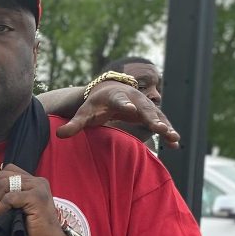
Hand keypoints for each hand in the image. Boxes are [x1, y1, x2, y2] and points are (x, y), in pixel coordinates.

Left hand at [0, 165, 68, 235]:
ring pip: (5, 183)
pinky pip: (10, 197)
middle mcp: (36, 181)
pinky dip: (3, 207)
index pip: (7, 171)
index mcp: (32, 182)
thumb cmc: (30, 232)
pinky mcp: (37, 197)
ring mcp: (38, 187)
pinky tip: (5, 216)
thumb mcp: (9, 216)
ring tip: (1, 215)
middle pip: (3, 175)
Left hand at [55, 84, 178, 148]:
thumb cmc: (94, 104)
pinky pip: (160, 123)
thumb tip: (59, 134)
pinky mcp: (149, 114)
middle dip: (152, 118)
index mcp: (116, 97)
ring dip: (165, 126)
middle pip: (144, 108)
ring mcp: (143, 106)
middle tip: (159, 128)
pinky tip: (175, 144)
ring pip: (156, 116)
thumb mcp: (84, 113)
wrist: (109, 92)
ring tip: (173, 138)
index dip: (126, 105)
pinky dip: (167, 131)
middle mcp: (134, 99)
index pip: (121, 100)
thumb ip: (74, 124)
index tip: (132, 110)